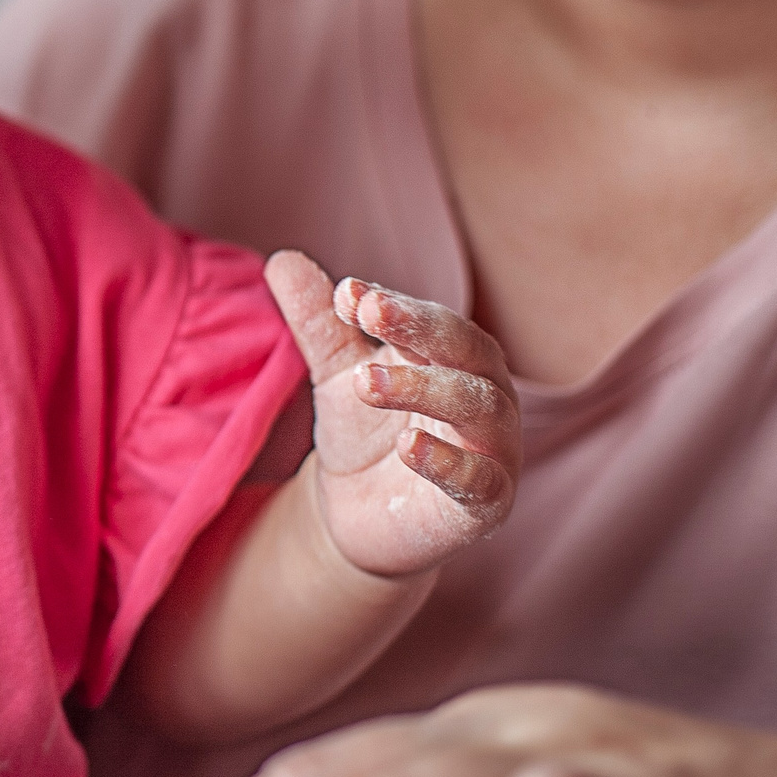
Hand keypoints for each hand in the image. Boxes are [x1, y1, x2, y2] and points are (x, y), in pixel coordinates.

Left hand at [269, 251, 519, 579]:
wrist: (356, 517)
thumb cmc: (363, 434)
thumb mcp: (334, 374)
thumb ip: (317, 321)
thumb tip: (283, 259)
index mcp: (454, 357)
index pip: (431, 319)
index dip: (393, 304)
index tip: (346, 294)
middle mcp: (485, 394)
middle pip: (466, 349)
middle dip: (418, 326)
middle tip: (365, 311)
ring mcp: (493, 449)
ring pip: (477, 406)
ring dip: (422, 387)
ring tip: (364, 383)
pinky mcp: (487, 503)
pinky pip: (480, 478)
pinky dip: (447, 461)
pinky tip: (407, 447)